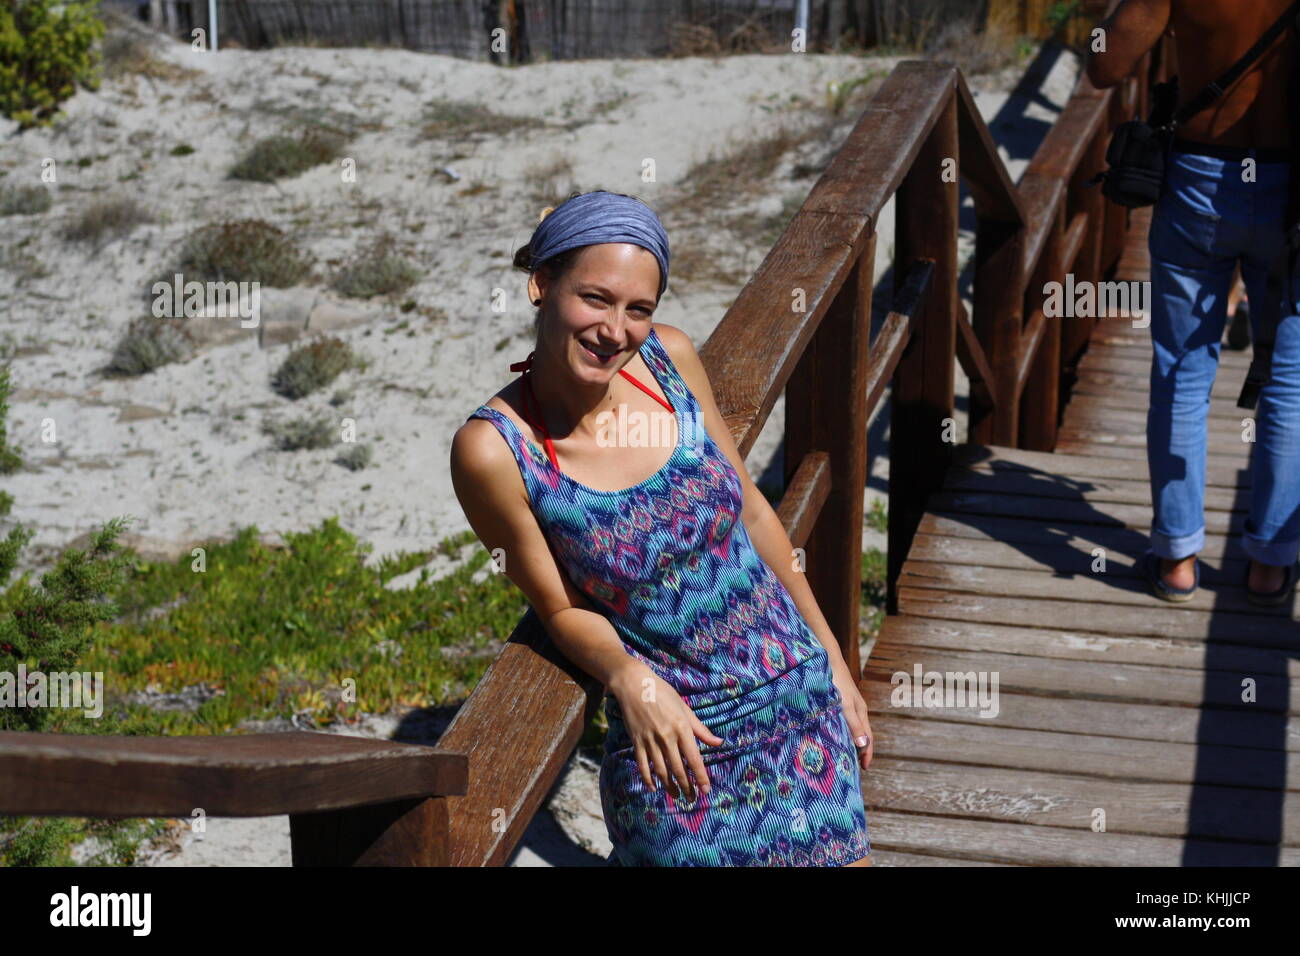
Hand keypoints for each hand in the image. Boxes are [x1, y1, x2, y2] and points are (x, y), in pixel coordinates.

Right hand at [609, 664, 723, 799]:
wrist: (634, 684)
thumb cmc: (663, 694)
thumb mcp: (685, 708)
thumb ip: (701, 729)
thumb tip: (718, 742)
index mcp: (682, 728)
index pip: (694, 758)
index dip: (700, 776)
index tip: (706, 790)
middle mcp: (666, 737)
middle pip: (678, 769)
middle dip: (686, 786)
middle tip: (692, 798)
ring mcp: (650, 740)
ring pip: (661, 770)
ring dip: (669, 786)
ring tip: (676, 795)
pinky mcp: (637, 741)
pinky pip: (642, 764)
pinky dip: (647, 778)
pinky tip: (653, 787)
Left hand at [830, 660, 873, 771]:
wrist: (827, 660)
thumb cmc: (836, 682)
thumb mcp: (845, 706)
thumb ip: (853, 725)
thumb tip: (864, 745)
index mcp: (861, 712)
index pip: (868, 738)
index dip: (867, 753)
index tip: (864, 768)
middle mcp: (856, 710)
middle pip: (861, 734)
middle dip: (860, 750)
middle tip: (853, 766)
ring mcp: (848, 705)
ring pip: (852, 728)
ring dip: (850, 741)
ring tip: (844, 754)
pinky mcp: (838, 701)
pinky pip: (843, 721)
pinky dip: (842, 731)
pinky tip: (833, 734)